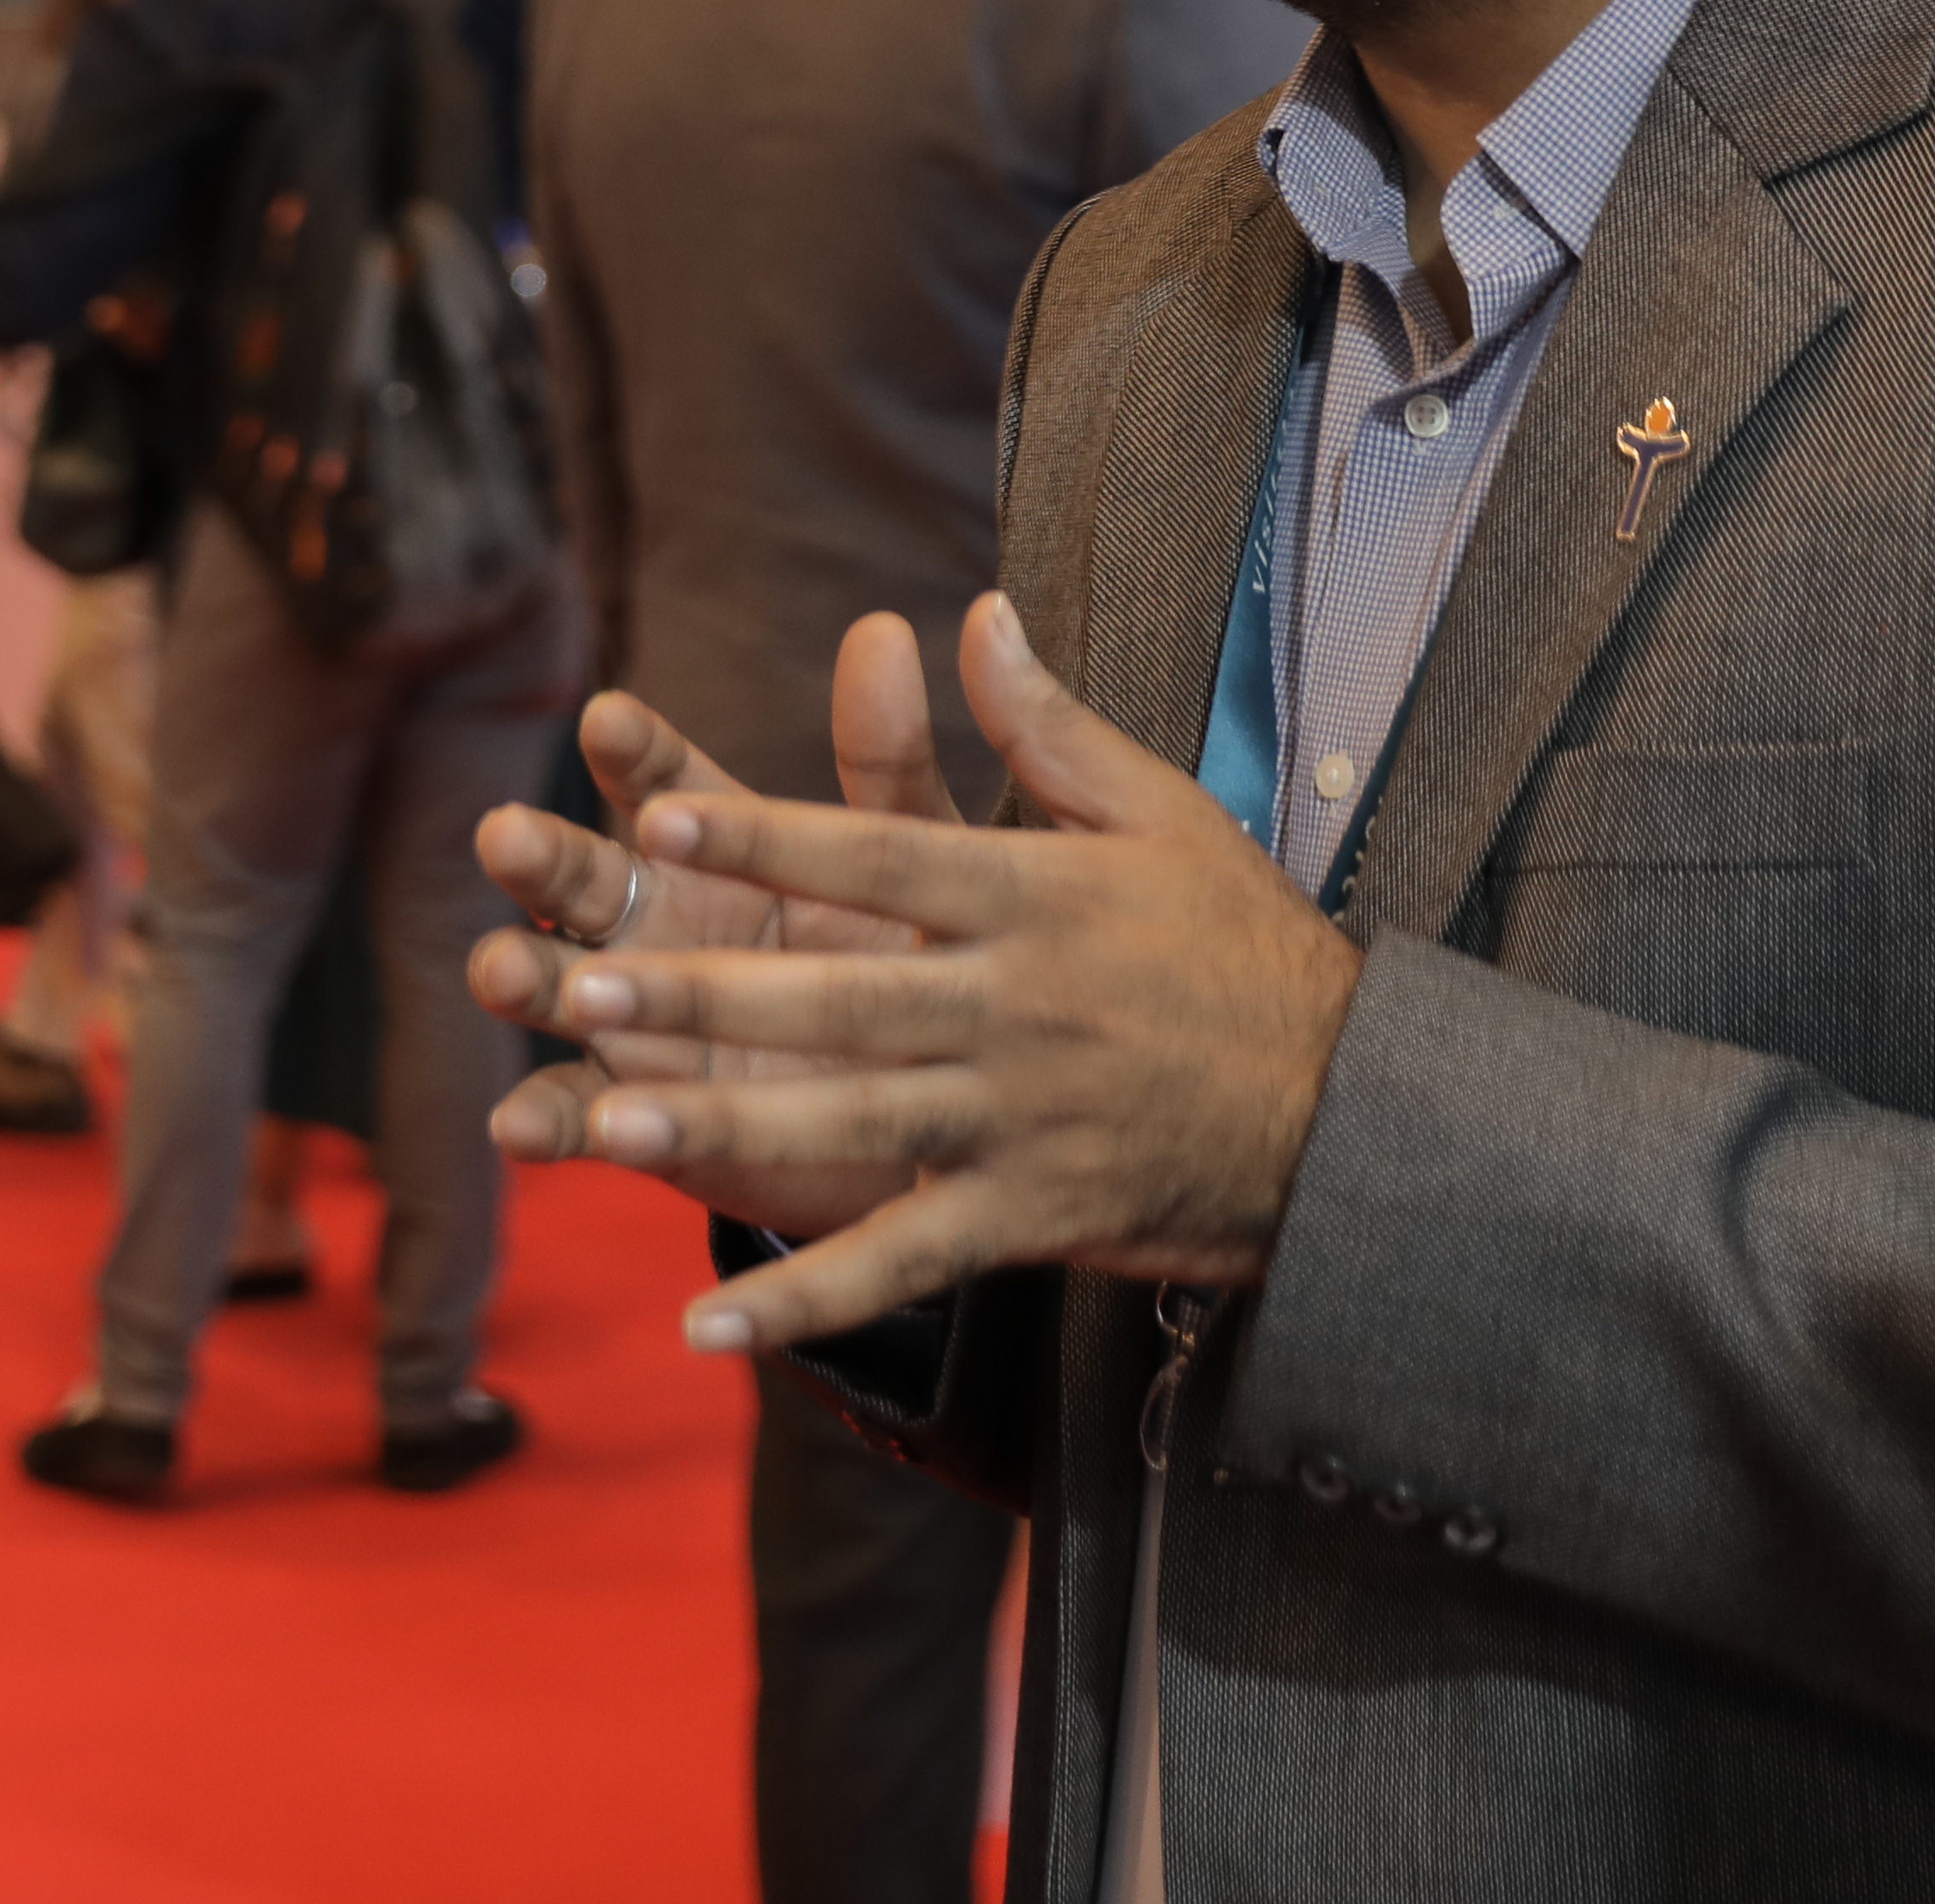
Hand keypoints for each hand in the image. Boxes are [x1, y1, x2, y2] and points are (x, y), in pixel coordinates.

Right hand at [467, 649, 951, 1242]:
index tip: (610, 719)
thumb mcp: (917, 866)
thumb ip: (889, 762)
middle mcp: (656, 918)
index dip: (632, 748)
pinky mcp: (636, 1115)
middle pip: (578, 872)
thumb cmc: (927, 967)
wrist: (939, 1118)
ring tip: (505, 969)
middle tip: (509, 835)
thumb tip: (885, 626)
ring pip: (555, 983)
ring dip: (521, 972)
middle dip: (538, 853)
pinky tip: (518, 1125)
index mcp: (719, 842)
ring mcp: (635, 1016)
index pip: (659, 776)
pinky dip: (545, 1120)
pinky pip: (575, 1115)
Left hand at [543, 596, 1360, 1347]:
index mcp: (1038, 900)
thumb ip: (1049, 728)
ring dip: (726, 1129)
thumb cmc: (1244, 947)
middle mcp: (1018, 1008)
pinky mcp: (1033, 1215)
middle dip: (704, 994)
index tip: (659, 816)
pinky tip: (708, 1325)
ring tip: (604, 1126)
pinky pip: (905, 1262)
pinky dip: (807, 1301)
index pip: (882, 858)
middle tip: (578, 981)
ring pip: (854, 1122)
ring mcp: (1021, 1120)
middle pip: (840, 997)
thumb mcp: (1164, 815)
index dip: (769, 839)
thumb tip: (978, 610)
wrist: (1357, 1114)